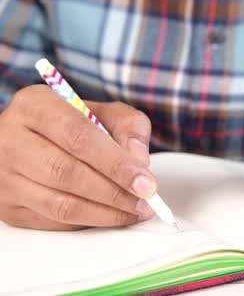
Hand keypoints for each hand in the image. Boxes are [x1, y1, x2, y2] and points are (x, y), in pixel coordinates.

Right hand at [0, 85, 156, 229]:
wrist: (31, 138)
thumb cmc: (72, 124)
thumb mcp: (103, 111)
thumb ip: (129, 126)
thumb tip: (138, 159)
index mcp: (35, 105)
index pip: (79, 136)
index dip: (116, 163)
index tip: (146, 182)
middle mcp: (10, 138)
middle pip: (67, 173)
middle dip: (115, 192)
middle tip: (145, 201)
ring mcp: (3, 175)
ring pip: (59, 204)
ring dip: (105, 213)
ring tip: (135, 211)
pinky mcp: (7, 206)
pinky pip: (53, 222)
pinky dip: (88, 222)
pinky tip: (111, 215)